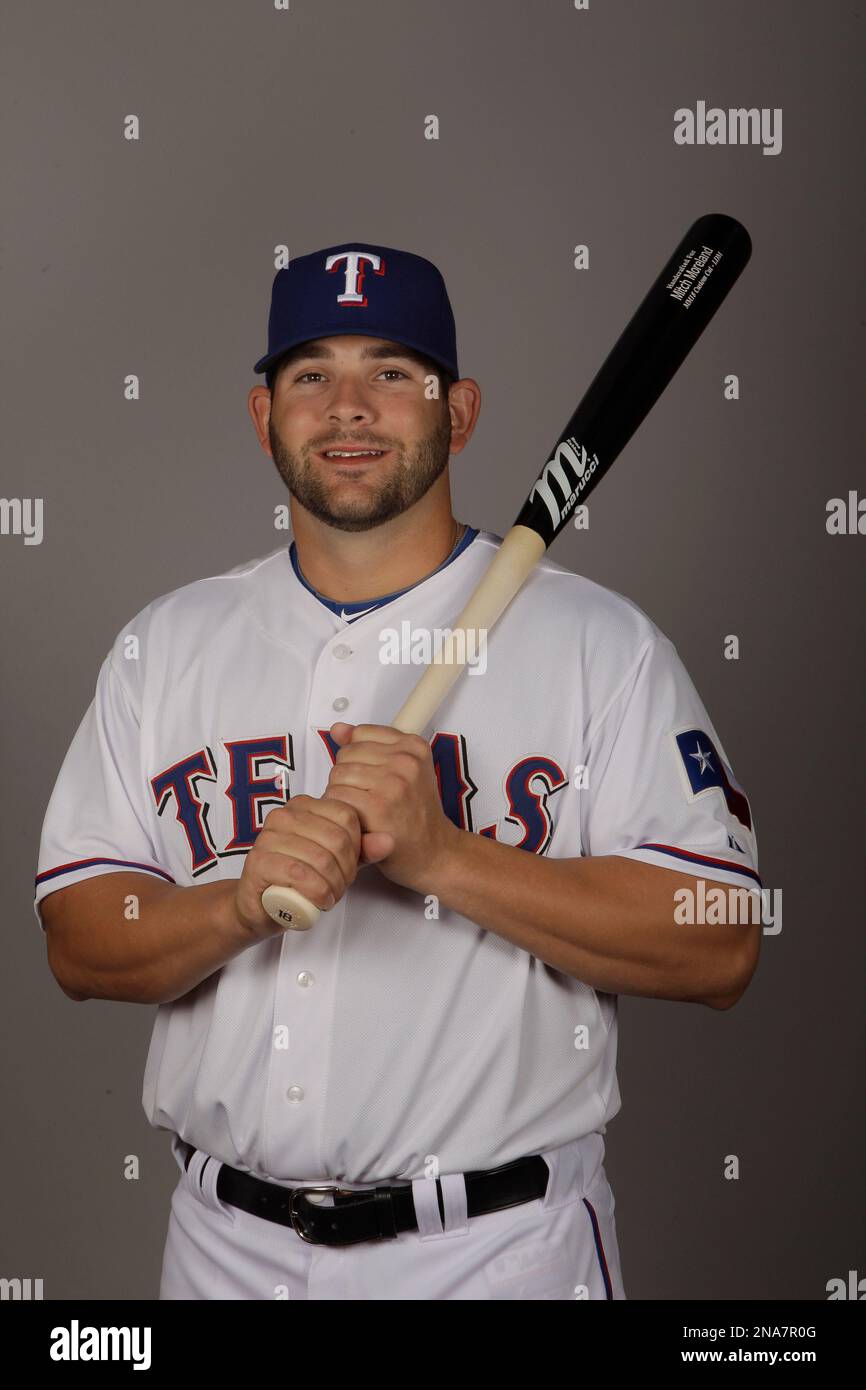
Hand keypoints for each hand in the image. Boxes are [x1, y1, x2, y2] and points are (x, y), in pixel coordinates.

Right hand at [234, 793, 385, 937]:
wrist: (261, 906)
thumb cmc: (299, 879)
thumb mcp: (338, 861)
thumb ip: (363, 850)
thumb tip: (388, 841)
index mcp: (304, 806)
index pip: (347, 816)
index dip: (357, 847)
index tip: (350, 866)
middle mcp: (284, 815)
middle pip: (337, 839)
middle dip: (346, 870)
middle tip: (340, 887)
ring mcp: (268, 836)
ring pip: (321, 858)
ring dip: (333, 886)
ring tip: (330, 896)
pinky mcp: (259, 861)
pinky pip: (299, 873)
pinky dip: (317, 892)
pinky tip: (320, 901)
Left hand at [322, 722, 461, 893]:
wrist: (435, 851)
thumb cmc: (417, 814)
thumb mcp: (402, 770)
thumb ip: (369, 745)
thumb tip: (338, 730)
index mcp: (413, 746)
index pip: (360, 734)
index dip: (358, 758)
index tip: (371, 776)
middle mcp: (406, 760)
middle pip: (346, 755)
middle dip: (347, 778)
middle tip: (367, 798)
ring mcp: (393, 783)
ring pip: (338, 775)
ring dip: (341, 795)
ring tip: (363, 809)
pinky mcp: (379, 807)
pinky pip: (337, 797)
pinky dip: (341, 812)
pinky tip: (359, 821)